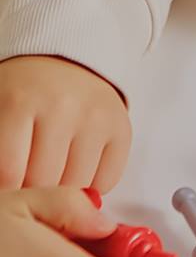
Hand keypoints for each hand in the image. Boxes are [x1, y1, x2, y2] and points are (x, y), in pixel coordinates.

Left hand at [0, 57, 130, 193]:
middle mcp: (62, 106)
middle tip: (28, 174)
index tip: (8, 182)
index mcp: (19, 100)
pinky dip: (91, 185)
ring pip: (76, 186)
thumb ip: (0, 152)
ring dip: (62, 188)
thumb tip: (7, 192)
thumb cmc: (21, 96)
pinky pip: (106, 182)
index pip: (8, 174)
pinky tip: (77, 165)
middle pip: (42, 182)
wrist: (63, 63)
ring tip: (51, 169)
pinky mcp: (122, 129)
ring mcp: (96, 117)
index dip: (6, 188)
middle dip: (31, 188)